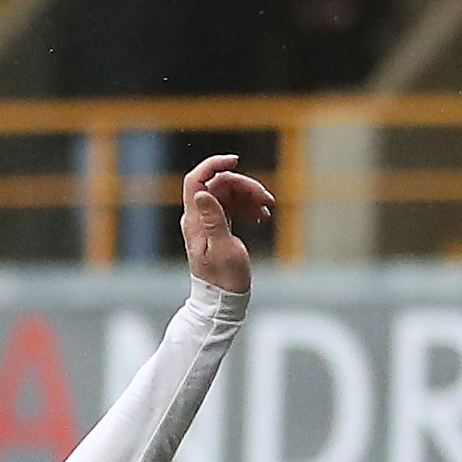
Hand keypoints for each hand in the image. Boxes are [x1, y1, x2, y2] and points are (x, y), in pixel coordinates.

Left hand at [179, 155, 272, 293]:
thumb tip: (201, 192)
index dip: (213, 164)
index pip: (195, 181)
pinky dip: (248, 206)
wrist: (222, 301)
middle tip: (267, 199)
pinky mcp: (219, 226)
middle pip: (219, 184)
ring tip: (267, 209)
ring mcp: (208, 221)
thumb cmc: (224, 279)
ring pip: (229, 194)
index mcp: (194, 221)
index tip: (236, 159)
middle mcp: (198, 218)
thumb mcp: (223, 248)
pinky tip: (261, 216)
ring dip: (250, 196)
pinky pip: (233, 206)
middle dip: (245, 186)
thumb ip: (213, 219)